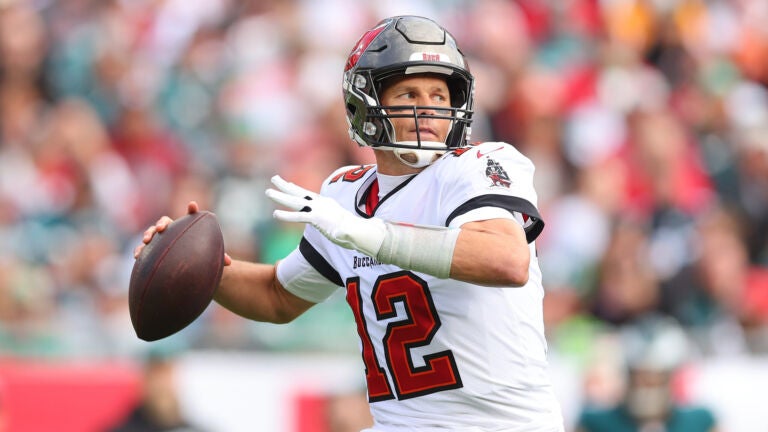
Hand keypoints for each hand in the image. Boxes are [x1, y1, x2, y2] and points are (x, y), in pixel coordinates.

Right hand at [133, 201, 231, 265]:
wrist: (188, 269)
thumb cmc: (200, 259)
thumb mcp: (210, 258)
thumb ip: (219, 257)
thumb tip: (229, 263)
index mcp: (187, 229)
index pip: (190, 217)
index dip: (192, 210)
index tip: (193, 205)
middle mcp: (172, 232)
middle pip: (165, 222)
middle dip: (161, 223)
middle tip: (161, 228)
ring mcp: (160, 241)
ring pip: (151, 233)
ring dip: (148, 234)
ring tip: (146, 240)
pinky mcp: (152, 252)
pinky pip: (144, 249)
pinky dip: (140, 250)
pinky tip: (137, 255)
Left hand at [265, 175, 385, 256]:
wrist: (361, 232)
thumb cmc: (356, 230)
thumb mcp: (344, 223)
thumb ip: (339, 224)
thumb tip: (343, 229)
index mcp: (327, 204)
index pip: (309, 195)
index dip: (297, 189)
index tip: (288, 184)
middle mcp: (321, 204)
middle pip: (300, 192)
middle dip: (285, 186)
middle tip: (274, 178)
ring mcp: (318, 210)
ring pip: (295, 201)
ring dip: (281, 196)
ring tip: (268, 191)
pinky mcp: (317, 219)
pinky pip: (298, 216)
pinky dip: (286, 215)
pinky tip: (275, 214)